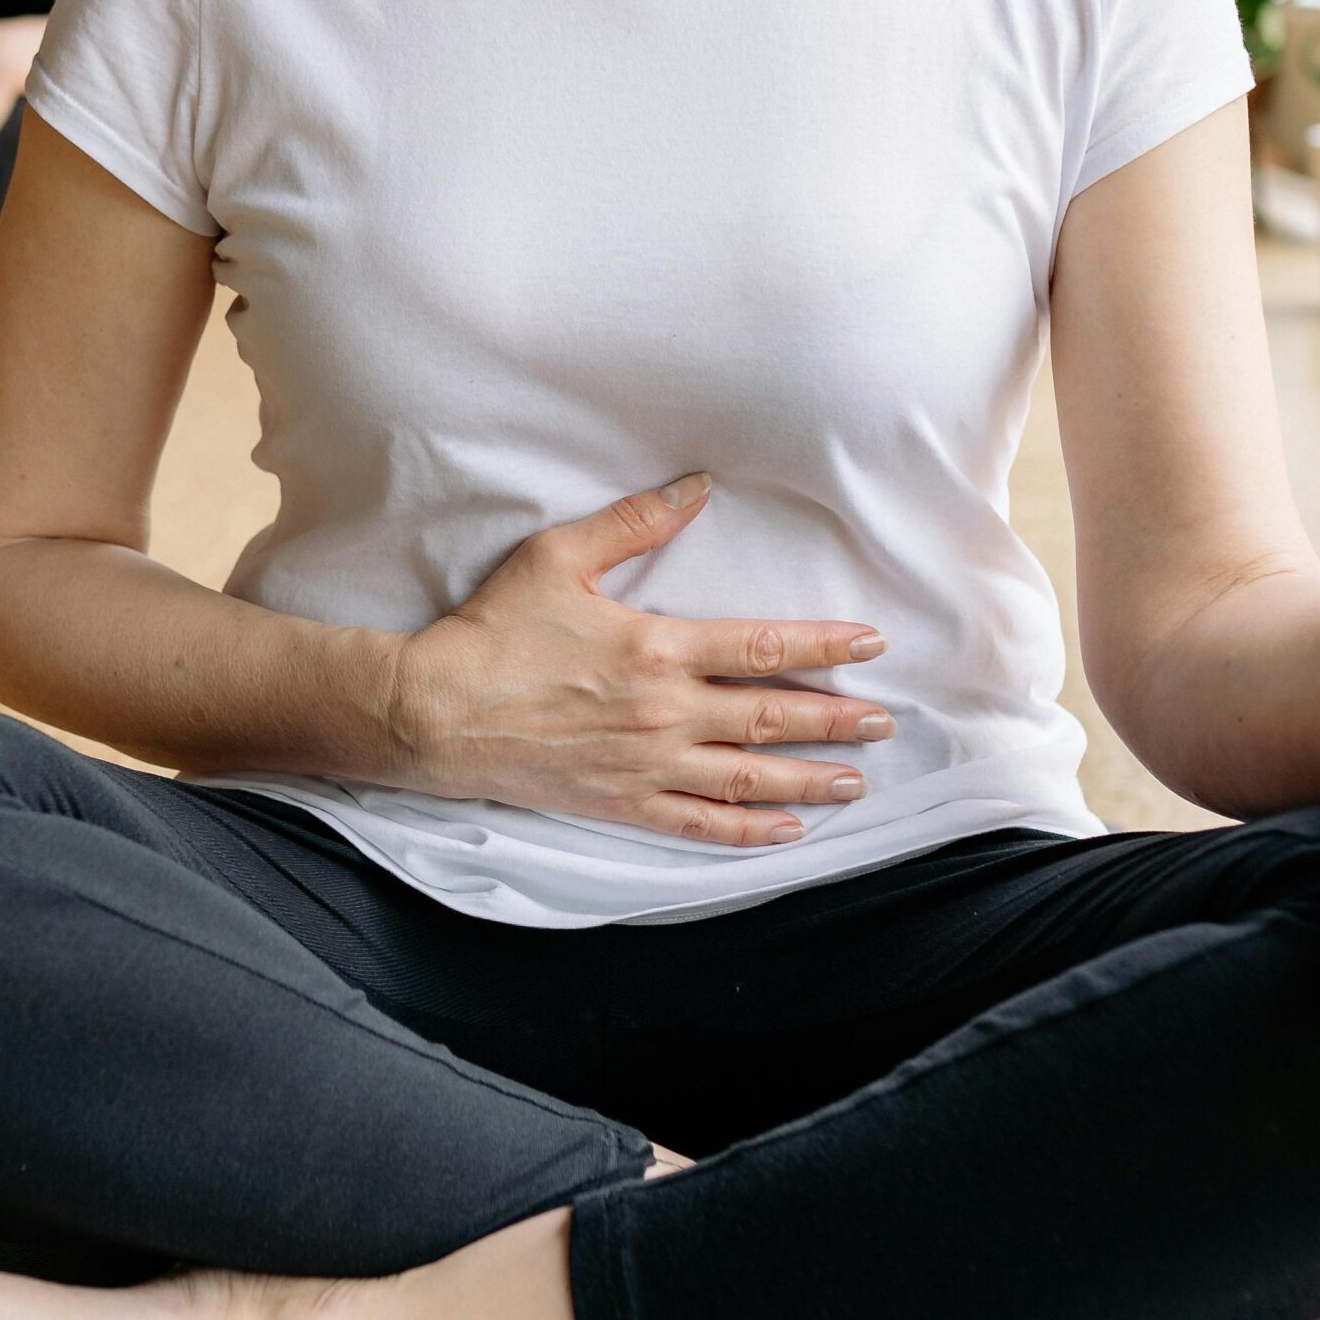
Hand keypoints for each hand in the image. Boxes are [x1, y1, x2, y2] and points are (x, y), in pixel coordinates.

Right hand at [383, 472, 896, 846]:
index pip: (763, 647)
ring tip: (854, 781)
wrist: (434, 712)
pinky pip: (699, 825)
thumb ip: (634, 523)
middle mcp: (664, 713)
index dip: (824, 647)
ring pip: (747, 778)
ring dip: (809, 780)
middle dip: (836, 719)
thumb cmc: (492, 632)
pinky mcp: (620, 803)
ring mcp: (645, 765)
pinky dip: (748, 831)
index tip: (869, 646)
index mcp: (657, 648)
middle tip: (885, 721)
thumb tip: (696, 486)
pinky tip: (785, 833)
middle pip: (771, 718)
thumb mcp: (558, 557)